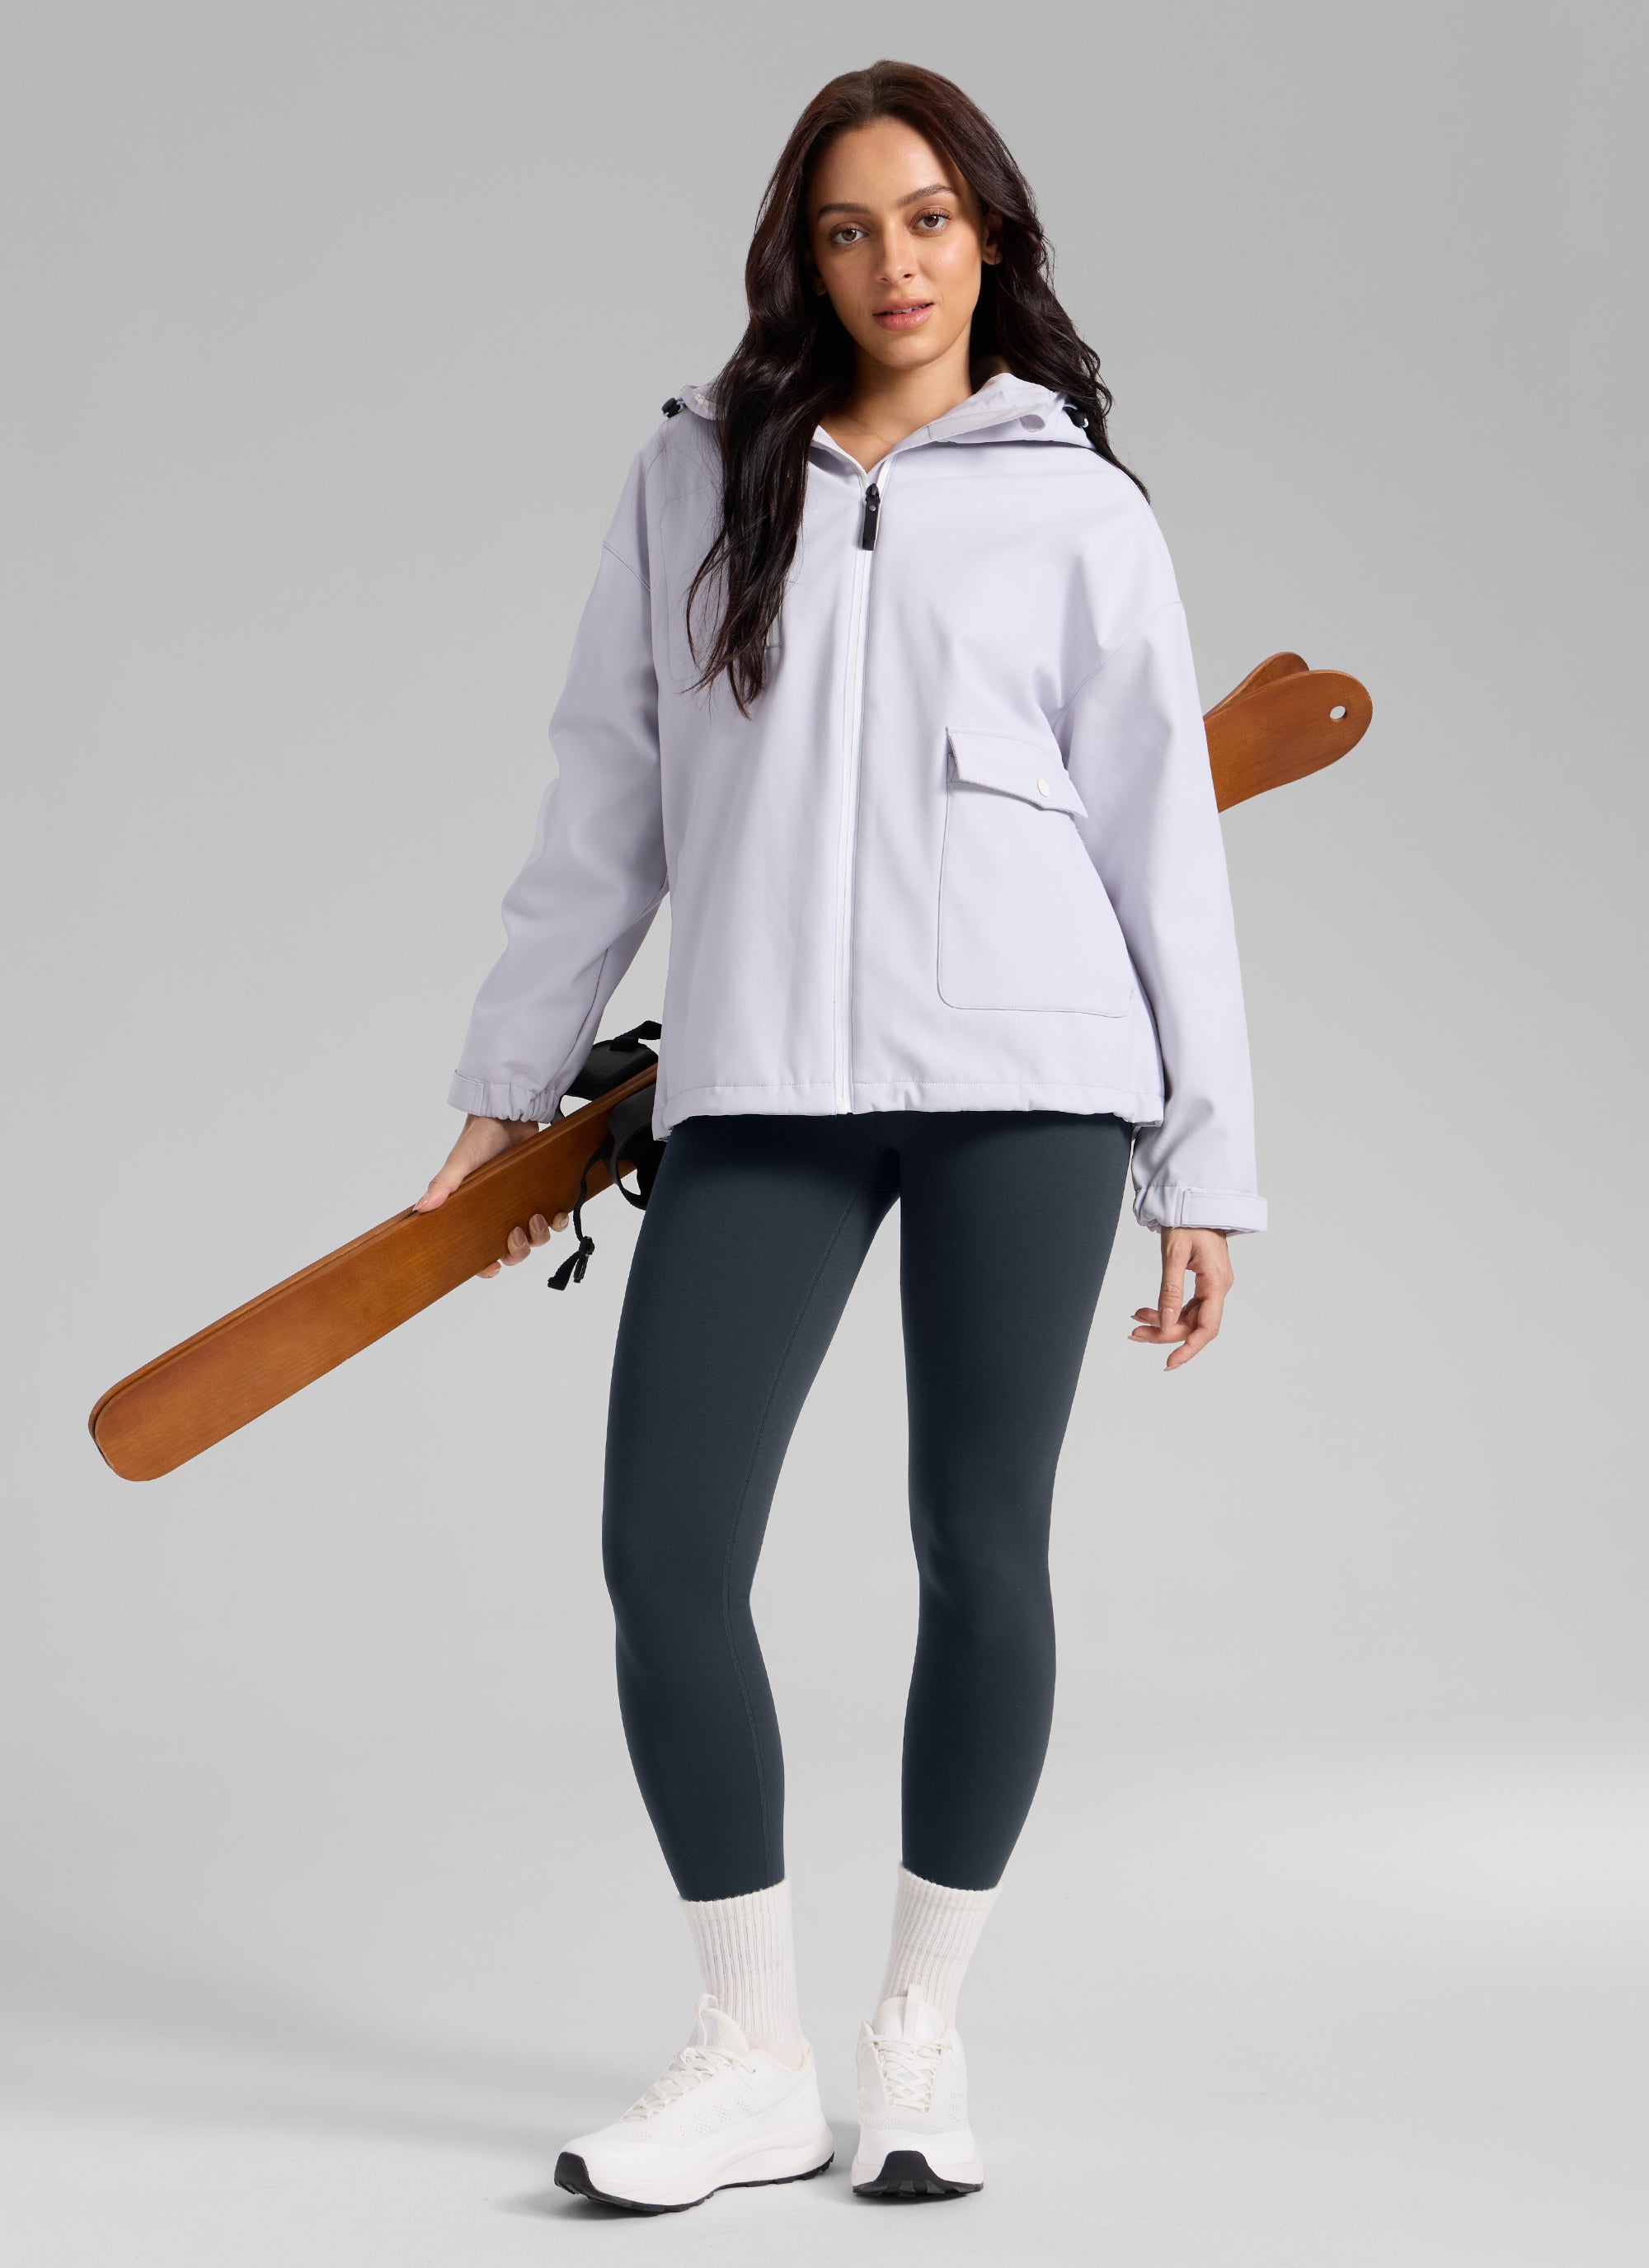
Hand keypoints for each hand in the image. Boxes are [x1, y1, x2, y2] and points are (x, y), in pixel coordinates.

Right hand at [413, 1113, 570, 1279]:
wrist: (509, 1112)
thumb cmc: (479, 1136)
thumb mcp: (460, 1161)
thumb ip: (443, 1184)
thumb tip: (420, 1208)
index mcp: (474, 1212)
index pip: (477, 1249)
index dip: (484, 1265)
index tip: (492, 1266)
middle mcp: (498, 1212)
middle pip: (511, 1250)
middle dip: (517, 1251)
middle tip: (515, 1234)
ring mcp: (522, 1204)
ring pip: (535, 1238)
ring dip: (538, 1236)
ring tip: (536, 1218)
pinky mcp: (543, 1193)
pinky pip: (555, 1220)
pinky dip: (558, 1222)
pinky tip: (557, 1214)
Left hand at [1130, 1227, 1232, 1370]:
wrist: (1196, 1199)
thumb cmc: (1188, 1219)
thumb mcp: (1174, 1254)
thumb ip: (1170, 1290)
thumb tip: (1166, 1323)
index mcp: (1216, 1282)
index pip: (1206, 1327)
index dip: (1189, 1349)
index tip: (1169, 1362)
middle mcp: (1218, 1287)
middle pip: (1194, 1325)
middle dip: (1164, 1333)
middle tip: (1134, 1333)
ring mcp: (1212, 1285)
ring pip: (1188, 1317)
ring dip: (1163, 1322)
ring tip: (1136, 1320)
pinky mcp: (1204, 1281)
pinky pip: (1187, 1305)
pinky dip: (1166, 1310)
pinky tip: (1146, 1310)